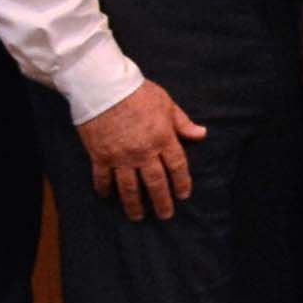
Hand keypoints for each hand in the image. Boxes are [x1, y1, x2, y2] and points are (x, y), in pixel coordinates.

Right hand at [76, 82, 205, 219]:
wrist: (104, 87)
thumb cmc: (138, 92)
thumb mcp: (167, 104)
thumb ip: (183, 123)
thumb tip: (201, 134)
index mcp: (163, 139)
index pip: (177, 167)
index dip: (182, 183)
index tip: (184, 195)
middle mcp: (144, 152)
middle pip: (156, 183)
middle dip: (162, 202)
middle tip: (166, 215)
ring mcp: (121, 157)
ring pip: (129, 187)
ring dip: (134, 204)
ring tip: (138, 216)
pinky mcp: (100, 156)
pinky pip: (102, 178)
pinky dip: (104, 189)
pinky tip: (106, 197)